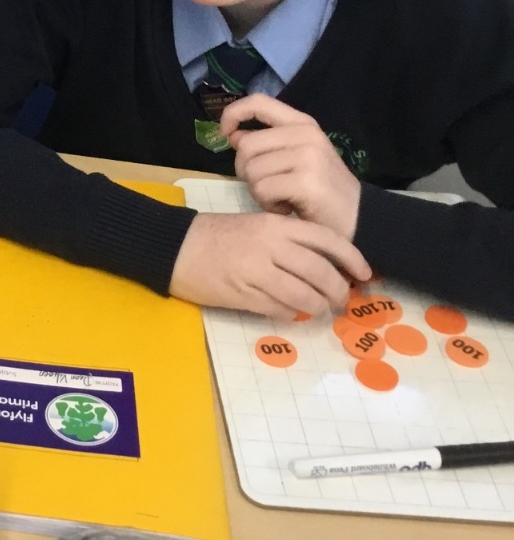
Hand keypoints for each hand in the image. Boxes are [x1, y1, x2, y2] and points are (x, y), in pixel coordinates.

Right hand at [170, 212, 370, 319]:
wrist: (175, 247)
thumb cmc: (215, 234)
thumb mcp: (255, 225)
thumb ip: (286, 240)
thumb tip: (321, 263)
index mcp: (275, 225)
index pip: (326, 240)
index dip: (352, 258)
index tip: (363, 273)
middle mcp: (271, 246)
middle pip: (321, 273)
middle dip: (337, 291)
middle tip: (341, 300)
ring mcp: (257, 272)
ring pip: (304, 296)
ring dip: (316, 307)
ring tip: (317, 309)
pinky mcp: (244, 294)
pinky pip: (280, 309)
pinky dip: (291, 314)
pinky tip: (289, 312)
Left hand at [221, 94, 361, 240]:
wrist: (358, 218)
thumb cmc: (320, 189)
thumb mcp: (295, 158)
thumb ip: (266, 144)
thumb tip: (233, 135)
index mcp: (302, 123)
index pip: (258, 102)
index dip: (234, 114)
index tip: (225, 134)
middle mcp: (305, 134)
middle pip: (246, 146)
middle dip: (247, 172)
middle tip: (268, 187)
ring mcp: (307, 156)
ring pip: (251, 170)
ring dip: (259, 191)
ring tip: (282, 197)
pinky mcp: (306, 181)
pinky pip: (262, 189)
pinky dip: (268, 204)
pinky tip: (287, 208)